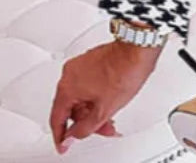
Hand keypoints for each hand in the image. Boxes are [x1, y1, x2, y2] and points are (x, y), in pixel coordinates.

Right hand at [49, 37, 163, 153]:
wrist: (138, 48)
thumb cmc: (125, 71)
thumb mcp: (104, 110)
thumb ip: (84, 128)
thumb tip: (72, 136)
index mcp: (67, 87)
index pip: (57, 119)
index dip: (61, 136)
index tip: (64, 145)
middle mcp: (69, 73)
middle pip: (71, 107)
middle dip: (86, 121)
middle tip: (102, 129)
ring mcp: (80, 64)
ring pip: (80, 96)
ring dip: (93, 109)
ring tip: (110, 117)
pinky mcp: (91, 60)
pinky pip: (86, 83)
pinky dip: (95, 95)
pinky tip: (109, 101)